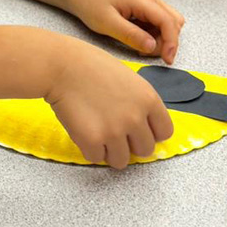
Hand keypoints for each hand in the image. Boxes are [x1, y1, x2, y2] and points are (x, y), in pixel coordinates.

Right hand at [46, 41, 173, 168]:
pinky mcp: (93, 141)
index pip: (164, 133)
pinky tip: (84, 129)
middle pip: (145, 150)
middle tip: (114, 131)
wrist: (62, 65)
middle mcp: (136, 118)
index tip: (138, 130)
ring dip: (110, 150)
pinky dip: (89, 149)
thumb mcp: (129, 79)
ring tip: (98, 132)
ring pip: (122, 161)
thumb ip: (140, 103)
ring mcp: (115, 131)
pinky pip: (97, 158)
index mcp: (148, 99)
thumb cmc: (91, 66)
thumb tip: (143, 127)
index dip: (150, 132)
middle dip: (130, 144)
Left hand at [65, 0, 183, 62]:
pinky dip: (152, 33)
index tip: (167, 60)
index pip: (168, 22)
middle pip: (173, 22)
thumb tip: (153, 47)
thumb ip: (131, 35)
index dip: (171, 43)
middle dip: (166, 41)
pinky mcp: (143, 6)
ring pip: (167, 22)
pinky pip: (157, 22)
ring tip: (138, 45)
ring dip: (159, 37)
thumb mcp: (108, 23)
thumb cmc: (90, 4)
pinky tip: (136, 37)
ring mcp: (147, 1)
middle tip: (145, 52)